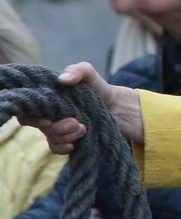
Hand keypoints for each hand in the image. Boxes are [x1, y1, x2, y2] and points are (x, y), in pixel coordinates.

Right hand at [19, 62, 143, 151]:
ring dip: (66, 135)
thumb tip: (62, 79)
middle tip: (76, 122)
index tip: (47, 119)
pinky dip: (63, 146)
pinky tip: (75, 143)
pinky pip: (55, 147)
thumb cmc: (97, 88)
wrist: (116, 107)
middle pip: (37, 124)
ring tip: (84, 128)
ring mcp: (55, 127)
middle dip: (56, 127)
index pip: (26, 108)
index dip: (30, 116)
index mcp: (47, 97)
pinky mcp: (64, 139)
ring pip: (49, 136)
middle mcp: (48, 112)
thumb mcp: (89, 74)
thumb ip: (78, 70)